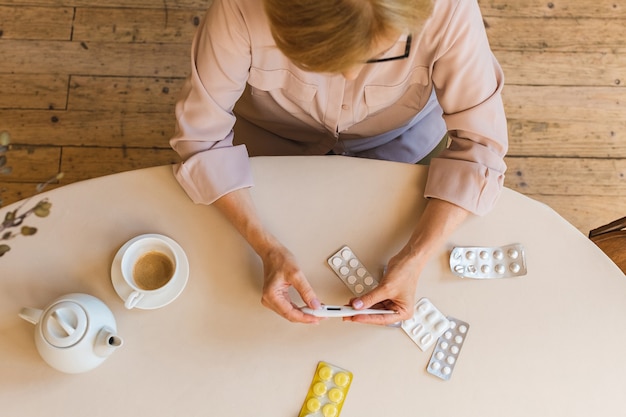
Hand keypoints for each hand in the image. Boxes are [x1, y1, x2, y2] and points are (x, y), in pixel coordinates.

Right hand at [260, 245, 322, 323]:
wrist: (272, 252)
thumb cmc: (279, 259)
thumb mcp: (296, 274)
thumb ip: (307, 291)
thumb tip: (314, 304)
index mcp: (272, 295)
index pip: (290, 313)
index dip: (305, 318)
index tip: (317, 318)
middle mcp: (269, 300)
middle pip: (290, 316)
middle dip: (306, 317)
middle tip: (320, 315)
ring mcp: (272, 299)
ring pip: (290, 313)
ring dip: (304, 314)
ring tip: (317, 312)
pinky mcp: (276, 298)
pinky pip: (289, 308)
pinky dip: (299, 309)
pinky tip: (308, 308)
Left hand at [345, 198, 469, 324]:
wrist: (409, 258)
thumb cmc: (407, 272)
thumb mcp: (386, 288)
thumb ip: (370, 298)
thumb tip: (358, 305)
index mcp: (403, 312)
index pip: (382, 319)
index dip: (367, 318)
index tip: (355, 317)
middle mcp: (398, 309)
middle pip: (376, 314)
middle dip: (362, 313)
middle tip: (348, 314)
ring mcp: (391, 302)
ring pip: (373, 308)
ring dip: (361, 307)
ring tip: (349, 308)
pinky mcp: (386, 295)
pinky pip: (373, 300)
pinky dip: (364, 300)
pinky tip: (356, 301)